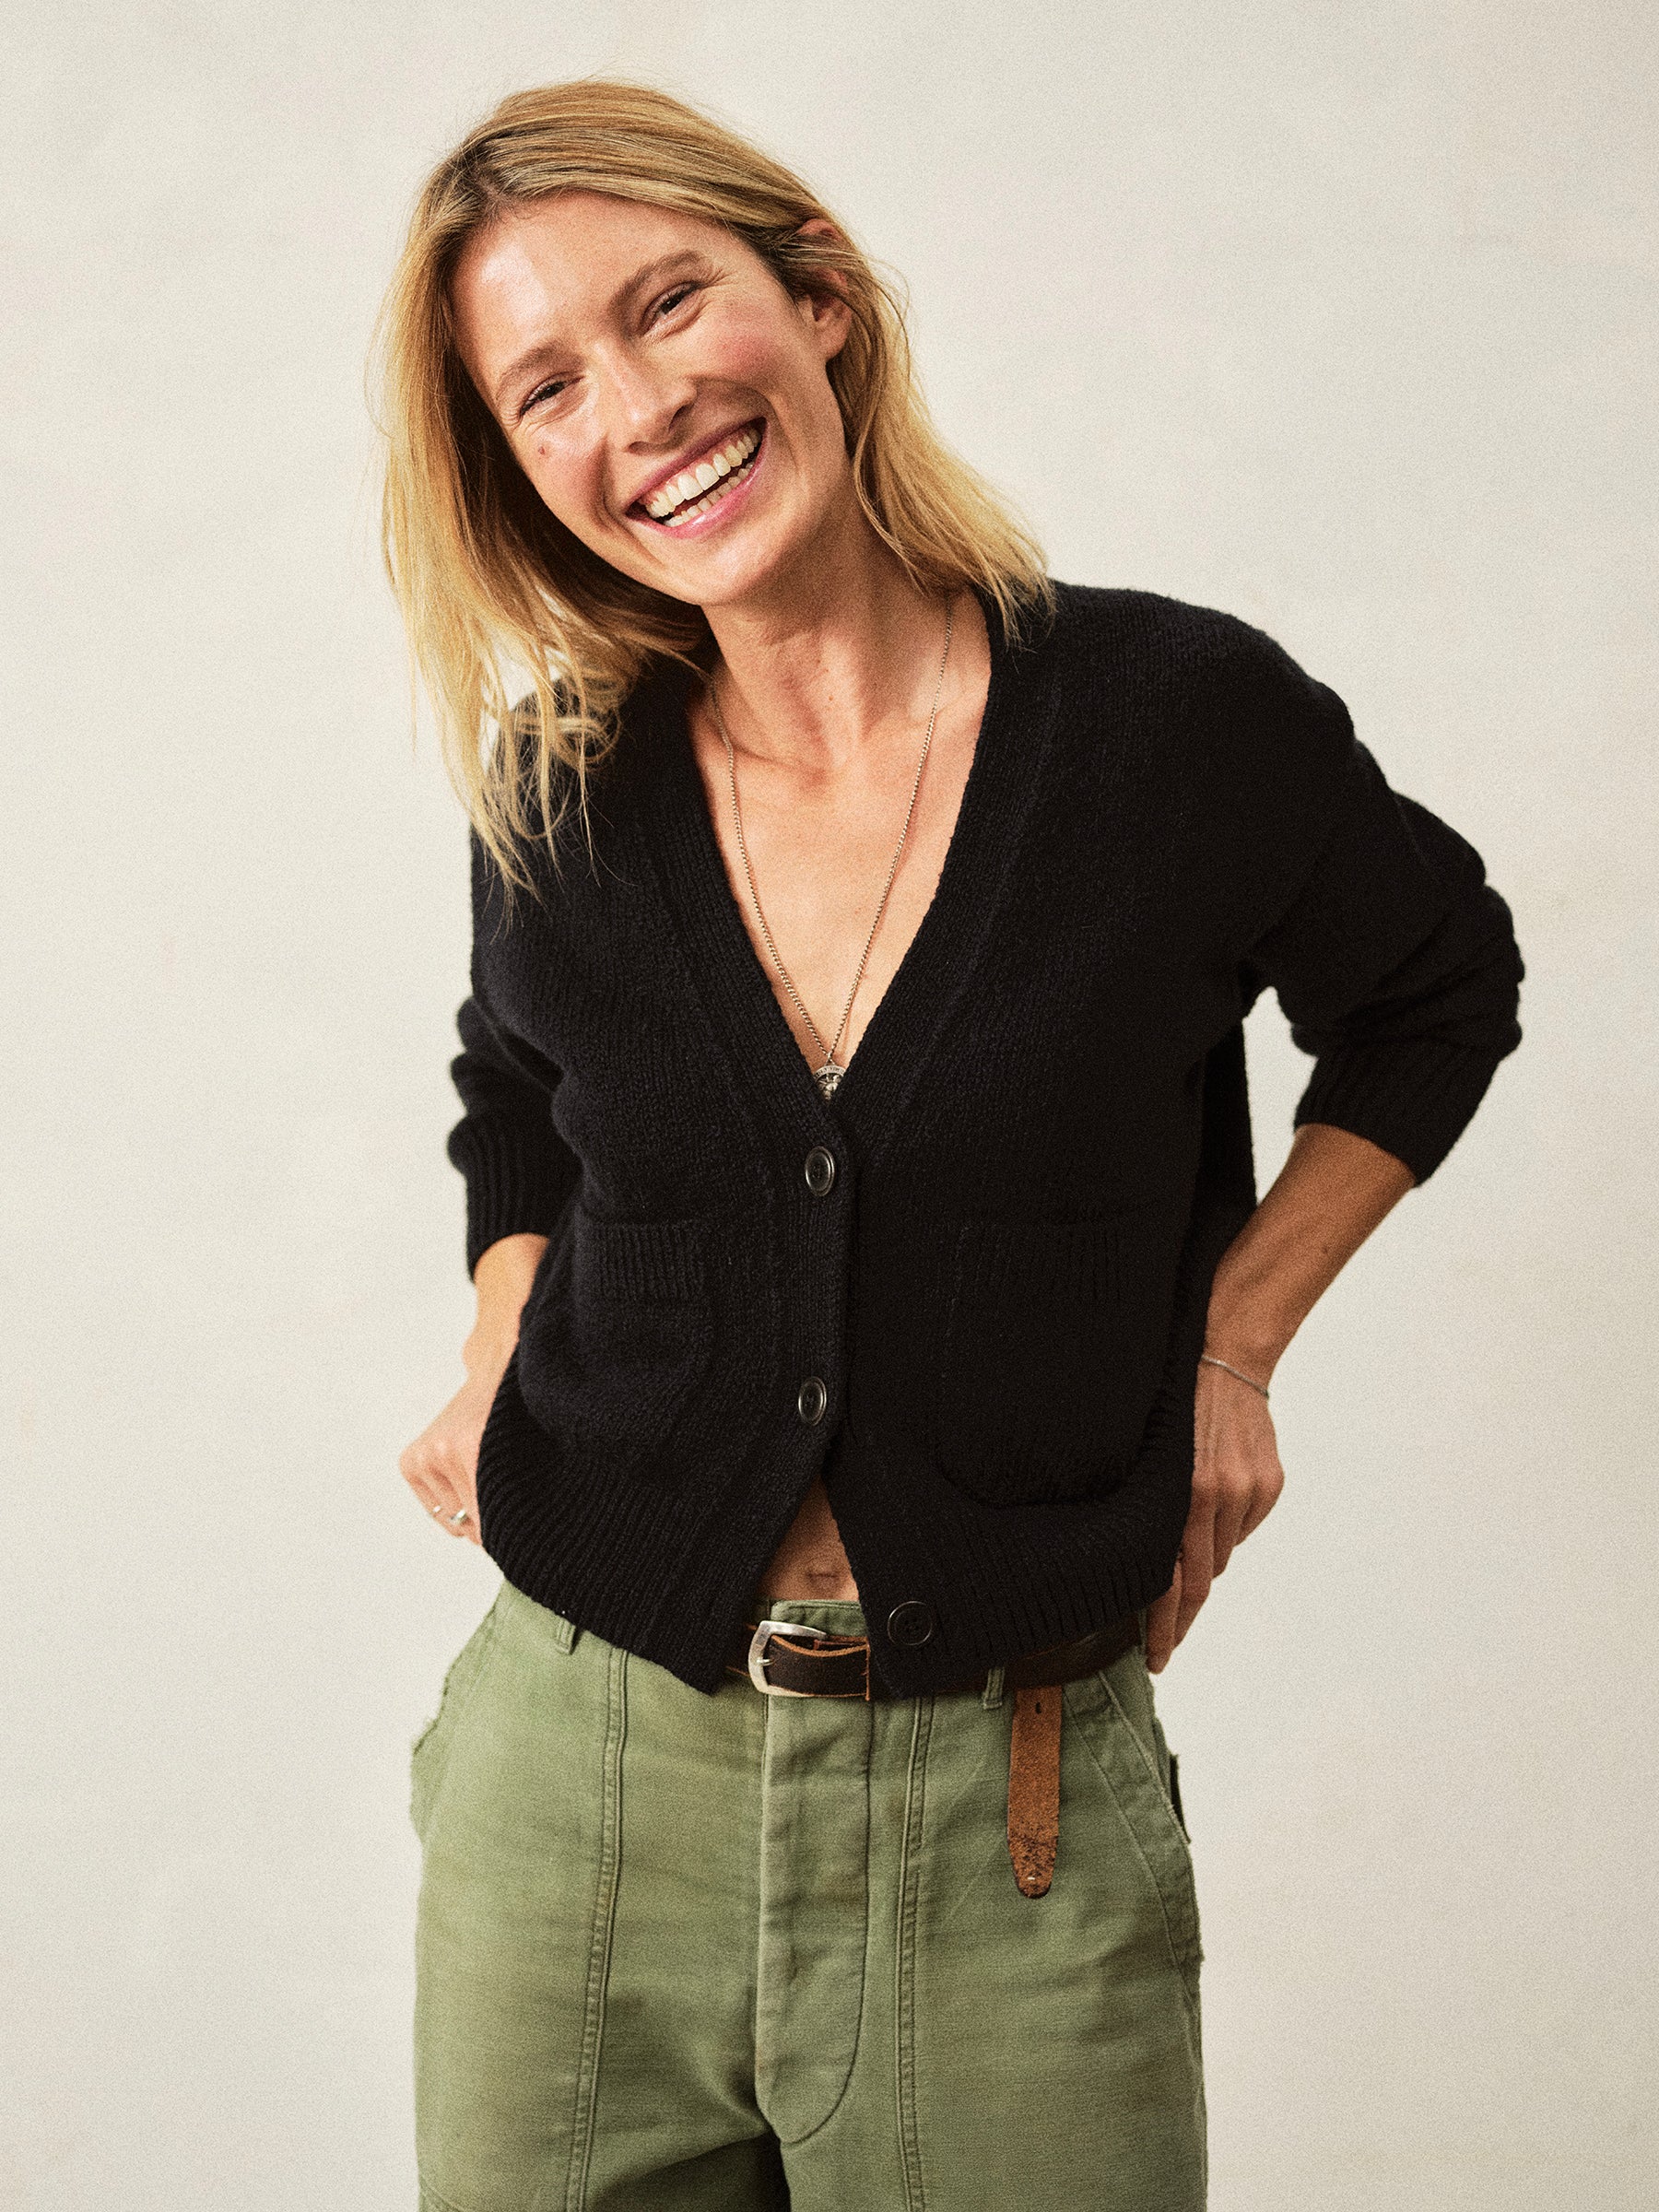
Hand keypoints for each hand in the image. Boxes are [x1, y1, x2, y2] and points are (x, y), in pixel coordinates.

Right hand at [398, 1341, 511, 1546]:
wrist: (497, 1374)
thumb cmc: (519, 1419)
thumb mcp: (529, 1454)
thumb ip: (520, 1496)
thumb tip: (514, 1544)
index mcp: (474, 1448)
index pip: (489, 1521)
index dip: (508, 1534)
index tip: (520, 1540)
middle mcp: (445, 1452)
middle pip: (472, 1525)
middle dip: (494, 1526)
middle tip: (510, 1513)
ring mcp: (425, 1456)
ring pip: (454, 1522)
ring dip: (474, 1518)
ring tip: (492, 1491)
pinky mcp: (411, 1461)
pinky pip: (436, 1512)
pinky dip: (454, 1510)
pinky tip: (469, 1488)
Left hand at [1145, 1359, 1284, 1671]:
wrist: (1224, 1359)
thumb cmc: (1173, 1406)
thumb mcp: (1149, 1460)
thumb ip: (1154, 1514)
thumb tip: (1153, 1569)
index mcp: (1179, 1493)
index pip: (1170, 1581)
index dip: (1162, 1626)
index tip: (1156, 1658)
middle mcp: (1214, 1496)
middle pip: (1198, 1581)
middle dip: (1179, 1619)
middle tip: (1163, 1649)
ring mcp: (1247, 1493)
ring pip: (1220, 1555)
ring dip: (1201, 1561)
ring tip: (1183, 1543)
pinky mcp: (1269, 1485)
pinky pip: (1242, 1528)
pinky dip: (1225, 1528)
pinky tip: (1213, 1503)